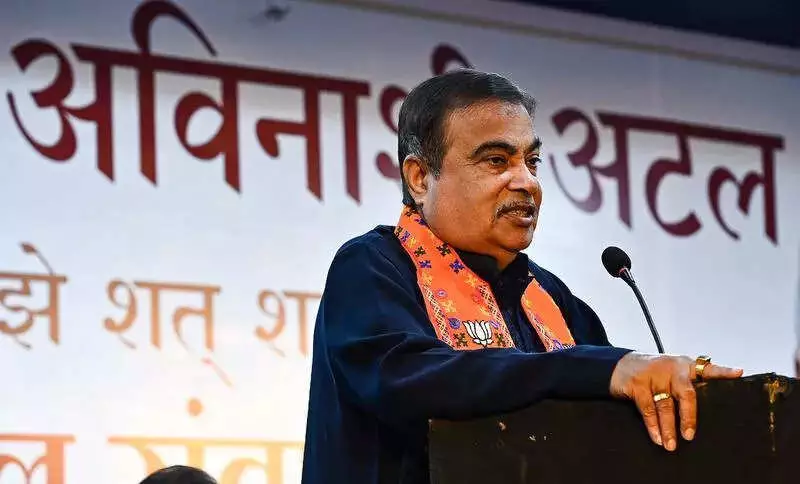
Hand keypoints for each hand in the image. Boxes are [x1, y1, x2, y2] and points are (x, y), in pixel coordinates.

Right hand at [609, 352, 742, 451]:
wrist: (619, 364)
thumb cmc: (652, 373)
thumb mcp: (672, 372)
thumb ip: (688, 384)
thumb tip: (706, 410)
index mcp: (685, 366)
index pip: (707, 368)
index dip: (723, 372)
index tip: (738, 374)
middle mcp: (671, 368)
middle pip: (686, 394)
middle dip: (688, 417)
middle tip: (689, 435)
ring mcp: (653, 375)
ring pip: (665, 406)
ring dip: (668, 428)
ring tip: (671, 445)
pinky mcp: (637, 384)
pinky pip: (647, 409)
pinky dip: (652, 425)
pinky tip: (656, 437)